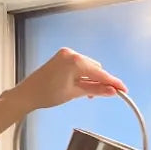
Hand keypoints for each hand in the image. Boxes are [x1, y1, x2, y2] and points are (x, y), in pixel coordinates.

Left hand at [11, 47, 126, 112]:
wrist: (27, 94)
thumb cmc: (46, 94)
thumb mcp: (75, 93)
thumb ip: (96, 90)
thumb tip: (111, 91)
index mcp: (76, 61)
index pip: (100, 72)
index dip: (113, 82)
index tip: (123, 89)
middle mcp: (72, 54)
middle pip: (95, 68)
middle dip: (100, 81)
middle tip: (102, 95)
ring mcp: (66, 54)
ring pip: (87, 66)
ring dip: (90, 78)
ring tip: (87, 94)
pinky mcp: (61, 57)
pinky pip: (79, 65)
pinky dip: (82, 74)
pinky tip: (80, 85)